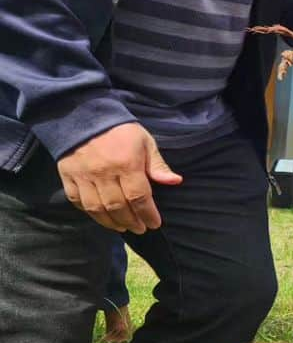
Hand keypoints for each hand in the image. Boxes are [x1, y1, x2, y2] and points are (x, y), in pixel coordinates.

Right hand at [56, 122, 182, 232]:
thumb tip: (175, 181)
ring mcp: (83, 176)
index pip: (139, 197)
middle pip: (118, 207)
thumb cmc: (120, 130)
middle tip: (140, 228)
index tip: (154, 224)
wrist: (83, 114)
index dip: (148, 214)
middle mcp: (104, 173)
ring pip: (97, 208)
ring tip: (123, 227)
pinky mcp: (67, 176)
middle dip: (131, 222)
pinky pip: (78, 201)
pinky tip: (101, 216)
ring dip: (111, 222)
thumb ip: (158, 165)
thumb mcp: (145, 142)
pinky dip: (90, 213)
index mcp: (126, 164)